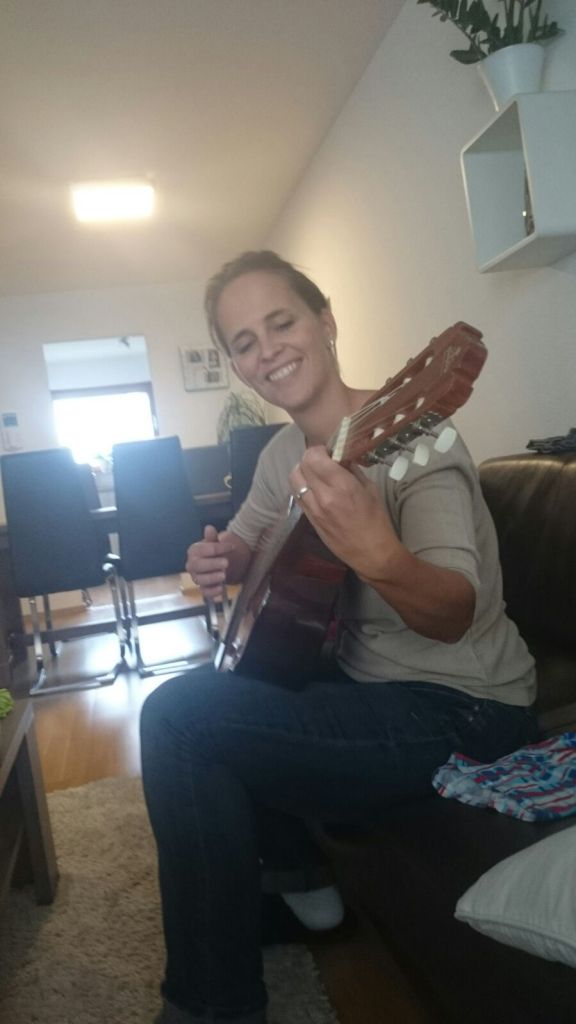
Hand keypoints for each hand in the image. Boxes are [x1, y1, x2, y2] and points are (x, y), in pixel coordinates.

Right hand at [186, 525, 237, 598]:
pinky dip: (212, 592)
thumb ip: (212, 538)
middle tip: (226, 563)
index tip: (231, 547)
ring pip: (200, 580)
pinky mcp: (203, 588)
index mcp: (194, 551)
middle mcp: (192, 565)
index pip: (203, 550)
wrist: (216, 563)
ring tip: (224, 575)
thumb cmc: (214, 552)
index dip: (217, 548)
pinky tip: (221, 588)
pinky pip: (205, 592)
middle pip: (198, 566)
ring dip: (212, 578)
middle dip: (212, 564)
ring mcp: (196, 577)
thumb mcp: (215, 543)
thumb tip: (209, 528)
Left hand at [289, 447, 401, 580]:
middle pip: (301, 466)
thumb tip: (341, 457)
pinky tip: (315, 489)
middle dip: (310, 459)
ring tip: (316, 474)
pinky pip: (298, 495)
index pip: (314, 457)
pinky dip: (303, 486)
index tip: (330, 452)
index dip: (319, 450)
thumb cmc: (377, 521)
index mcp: (342, 486)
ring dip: (303, 472)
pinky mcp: (309, 519)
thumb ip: (352, 471)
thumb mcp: (370, 489)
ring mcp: (313, 509)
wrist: (371, 553)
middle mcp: (323, 496)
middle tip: (322, 461)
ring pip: (294, 480)